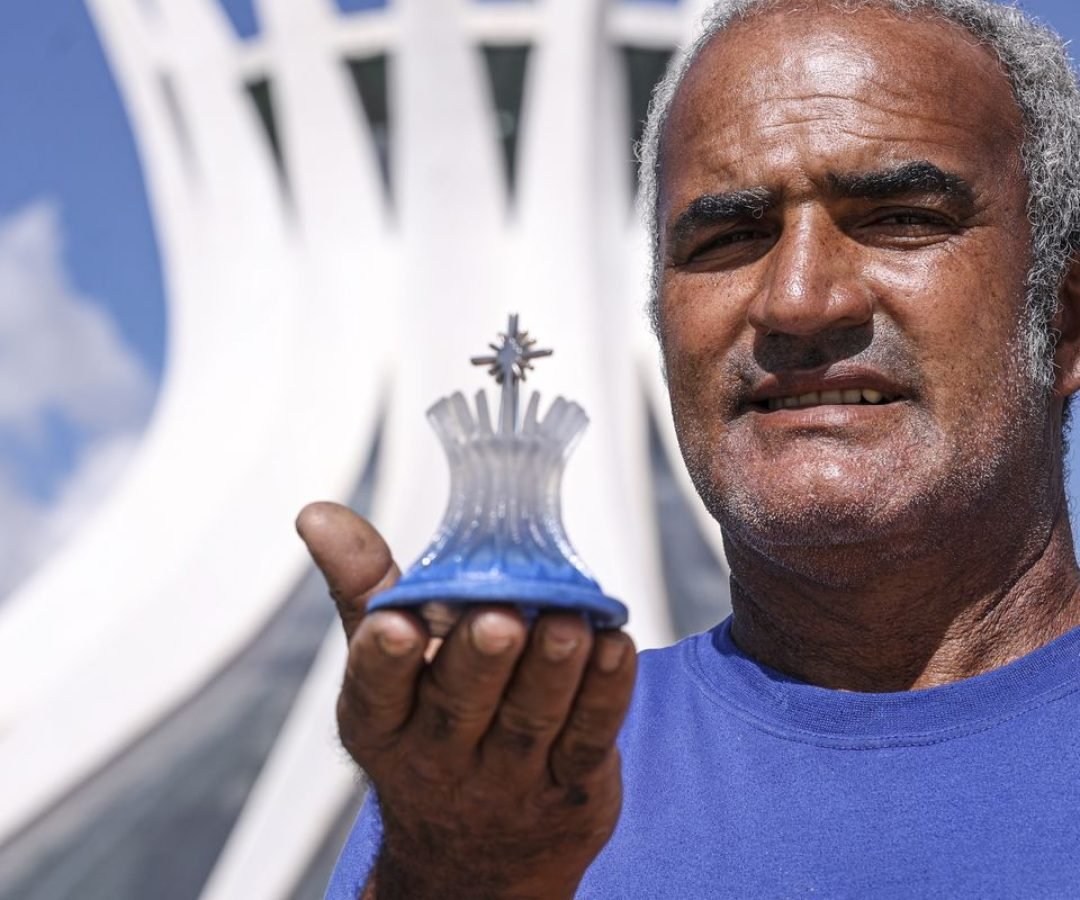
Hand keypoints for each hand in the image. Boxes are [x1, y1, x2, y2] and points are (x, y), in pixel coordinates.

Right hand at [297, 502, 636, 899]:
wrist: (475, 853)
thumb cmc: (426, 728)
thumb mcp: (383, 668)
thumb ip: (363, 587)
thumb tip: (319, 515)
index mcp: (381, 722)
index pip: (376, 692)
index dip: (384, 659)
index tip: (396, 624)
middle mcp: (439, 754)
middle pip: (460, 703)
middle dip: (480, 660)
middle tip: (499, 618)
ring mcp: (508, 776)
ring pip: (530, 718)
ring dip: (552, 669)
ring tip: (570, 624)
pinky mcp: (570, 784)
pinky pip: (589, 738)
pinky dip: (605, 693)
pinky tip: (614, 649)